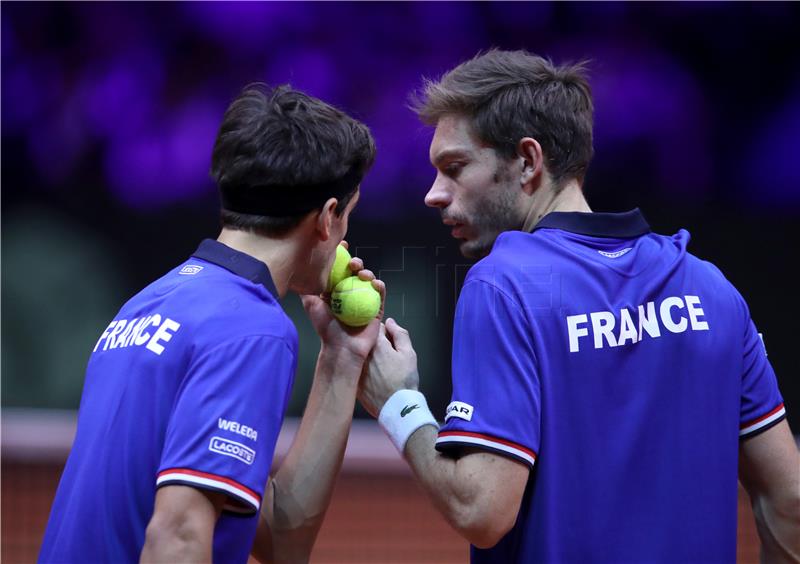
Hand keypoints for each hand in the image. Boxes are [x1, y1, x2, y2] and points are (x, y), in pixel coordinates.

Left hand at [300, 241, 385, 360]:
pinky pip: (380, 294)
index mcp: (337, 289)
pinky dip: (379, 286)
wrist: (340, 347)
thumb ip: (306, 289)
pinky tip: (375, 283)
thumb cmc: (325, 328)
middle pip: (356, 272)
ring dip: (368, 272)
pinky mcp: (376, 308)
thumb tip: (298, 272)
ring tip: (362, 273)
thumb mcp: (311, 304)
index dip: (342, 256)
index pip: (340, 269)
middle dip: (356, 263)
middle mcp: (351, 292)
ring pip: (369, 280)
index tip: (342, 246)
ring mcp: (365, 299)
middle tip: (352, 262)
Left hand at [358, 318, 418, 417]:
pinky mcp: (353, 380)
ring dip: (367, 355)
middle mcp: (361, 353)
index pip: (376, 327)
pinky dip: (363, 369)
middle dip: (375, 343)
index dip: (386, 333)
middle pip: (366, 340)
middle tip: (387, 356)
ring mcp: (355, 367)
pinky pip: (356, 367)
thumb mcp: (409, 354)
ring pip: (360, 353)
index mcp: (375, 344)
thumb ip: (400, 334)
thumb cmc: (404, 380)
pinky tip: (374, 378)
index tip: (391, 342)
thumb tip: (390, 322)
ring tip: (380, 368)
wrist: (396, 408)